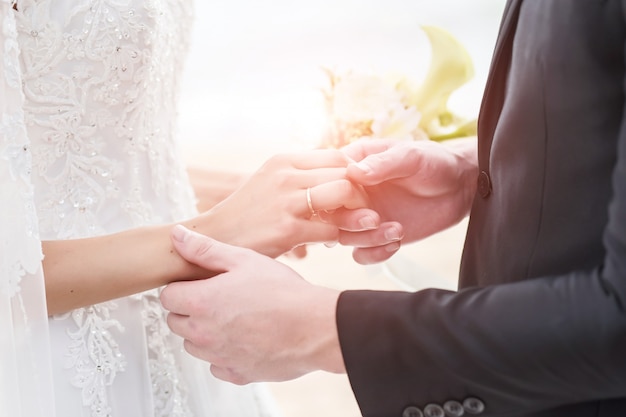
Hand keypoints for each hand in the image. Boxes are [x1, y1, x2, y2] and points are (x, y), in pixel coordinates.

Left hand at [161, 225, 344, 383]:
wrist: (314, 327)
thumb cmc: (283, 292)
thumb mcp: (243, 259)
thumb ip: (205, 250)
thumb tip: (178, 236)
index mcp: (200, 302)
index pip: (167, 296)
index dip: (183, 286)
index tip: (200, 283)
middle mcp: (203, 333)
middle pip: (175, 321)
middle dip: (190, 308)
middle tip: (219, 297)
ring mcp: (218, 356)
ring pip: (194, 345)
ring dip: (204, 332)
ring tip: (234, 317)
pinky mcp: (235, 373)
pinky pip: (216, 364)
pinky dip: (224, 353)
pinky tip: (245, 337)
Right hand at [183, 149, 381, 257]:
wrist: (214, 238)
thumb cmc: (248, 212)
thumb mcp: (270, 181)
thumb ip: (300, 174)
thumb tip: (338, 171)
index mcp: (283, 160)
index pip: (336, 156)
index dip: (353, 174)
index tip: (354, 192)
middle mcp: (286, 175)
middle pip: (345, 173)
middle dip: (359, 194)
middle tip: (356, 211)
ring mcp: (286, 202)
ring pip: (343, 194)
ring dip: (352, 212)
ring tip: (344, 223)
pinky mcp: (287, 230)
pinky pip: (331, 229)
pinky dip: (335, 237)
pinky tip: (326, 241)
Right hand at [336, 138, 477, 263]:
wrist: (460, 186)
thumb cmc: (434, 161)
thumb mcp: (410, 156)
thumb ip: (383, 164)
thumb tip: (353, 172)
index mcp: (353, 165)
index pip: (326, 181)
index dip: (333, 192)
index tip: (357, 196)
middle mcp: (352, 192)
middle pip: (329, 214)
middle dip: (348, 220)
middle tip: (374, 218)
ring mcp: (362, 215)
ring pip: (343, 236)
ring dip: (366, 238)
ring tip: (396, 230)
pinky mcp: (376, 235)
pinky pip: (360, 254)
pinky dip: (374, 254)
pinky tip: (396, 243)